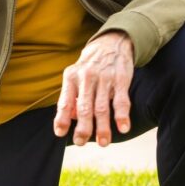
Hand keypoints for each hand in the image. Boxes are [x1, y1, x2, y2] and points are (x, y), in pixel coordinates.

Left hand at [53, 32, 133, 146]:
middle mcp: (86, 78)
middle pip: (84, 108)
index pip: (65, 102)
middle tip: (81, 142)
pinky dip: (122, 116)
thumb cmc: (89, 66)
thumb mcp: (75, 76)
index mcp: (71, 78)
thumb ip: (72, 97)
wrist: (111, 43)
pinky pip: (122, 100)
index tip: (60, 133)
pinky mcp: (121, 79)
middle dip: (83, 128)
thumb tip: (71, 119)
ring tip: (103, 142)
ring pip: (102, 107)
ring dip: (103, 127)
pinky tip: (123, 128)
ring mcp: (104, 79)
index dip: (62, 119)